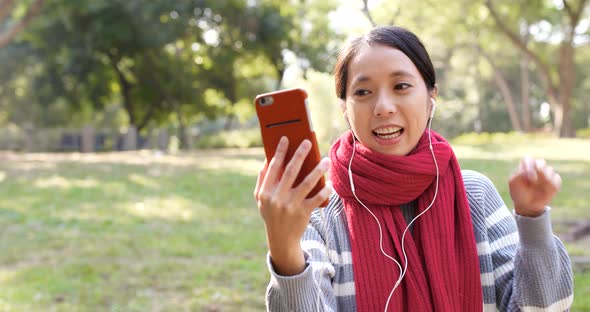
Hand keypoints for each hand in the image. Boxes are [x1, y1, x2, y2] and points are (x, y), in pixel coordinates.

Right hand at [254, 136, 331, 274]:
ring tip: (326, 161)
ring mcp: (291, 206)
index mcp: (265, 192)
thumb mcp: (261, 199)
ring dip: (318, 170)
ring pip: (307, 183)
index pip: (273, 167)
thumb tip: (268, 159)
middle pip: (291, 171)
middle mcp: (277, 198)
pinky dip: (325, 190)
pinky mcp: (303, 213)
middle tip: (308, 142)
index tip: (286, 138)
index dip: (280, 152)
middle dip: (300, 154)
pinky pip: (317, 198)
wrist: (281, 239)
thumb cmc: (271, 213)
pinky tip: (330, 183)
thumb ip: (263, 180)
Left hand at [508, 157, 561, 217]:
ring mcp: (546, 174)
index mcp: (525, 166)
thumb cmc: (519, 192)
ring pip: (550, 170)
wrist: (527, 205)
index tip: (528, 177)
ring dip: (544, 180)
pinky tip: (546, 193)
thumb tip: (529, 170)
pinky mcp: (555, 181)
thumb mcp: (514, 183)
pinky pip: (557, 179)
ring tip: (538, 190)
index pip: (528, 159)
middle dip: (539, 170)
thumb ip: (519, 174)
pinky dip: (552, 185)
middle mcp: (537, 168)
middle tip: (534, 181)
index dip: (529, 166)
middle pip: (541, 162)